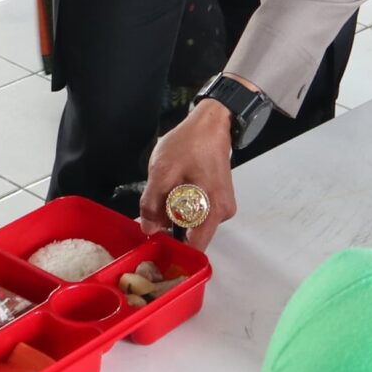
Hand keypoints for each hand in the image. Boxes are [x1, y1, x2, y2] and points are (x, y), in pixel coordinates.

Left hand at [140, 98, 235, 250]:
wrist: (210, 124)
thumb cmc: (189, 143)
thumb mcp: (162, 171)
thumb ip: (152, 204)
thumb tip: (148, 229)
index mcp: (213, 210)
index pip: (194, 247)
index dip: (172, 246)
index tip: (156, 239)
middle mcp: (223, 213)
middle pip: (191, 234)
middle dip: (170, 225)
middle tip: (156, 206)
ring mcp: (222, 206)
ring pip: (192, 222)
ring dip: (175, 212)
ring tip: (168, 189)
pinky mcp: (218, 199)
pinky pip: (197, 211)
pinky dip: (183, 204)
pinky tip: (178, 185)